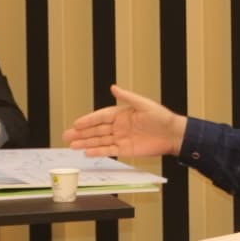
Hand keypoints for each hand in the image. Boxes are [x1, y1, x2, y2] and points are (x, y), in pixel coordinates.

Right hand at [67, 84, 185, 159]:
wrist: (173, 134)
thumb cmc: (161, 117)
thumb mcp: (144, 104)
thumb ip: (127, 97)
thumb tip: (113, 87)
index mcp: (122, 114)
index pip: (101, 117)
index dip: (88, 120)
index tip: (76, 123)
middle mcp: (119, 126)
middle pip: (96, 130)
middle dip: (81, 133)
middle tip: (66, 135)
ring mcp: (121, 138)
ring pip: (100, 141)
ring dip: (86, 143)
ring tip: (72, 145)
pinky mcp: (126, 149)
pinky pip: (109, 150)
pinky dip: (98, 152)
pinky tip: (87, 153)